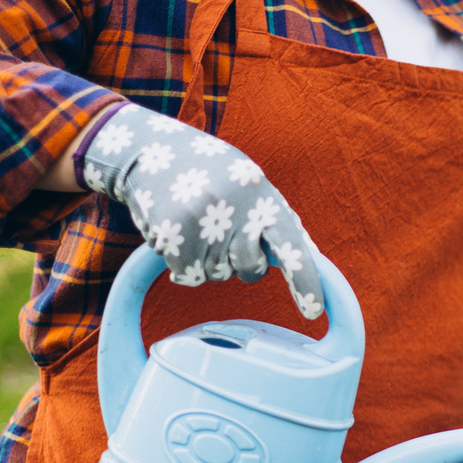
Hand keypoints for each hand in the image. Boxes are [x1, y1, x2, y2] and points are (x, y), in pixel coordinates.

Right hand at [79, 104, 323, 318]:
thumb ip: (278, 221)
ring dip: (208, 260)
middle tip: (225, 233)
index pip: (291, 245)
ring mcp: (199, 222)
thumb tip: (312, 260)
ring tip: (197, 224)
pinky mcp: (170, 236)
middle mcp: (233, 209)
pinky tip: (178, 233)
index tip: (314, 311)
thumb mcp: (251, 185)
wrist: (149, 151)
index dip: (305, 281)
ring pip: (216, 276)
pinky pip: (188, 277)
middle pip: (250, 270)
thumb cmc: (211, 174)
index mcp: (262, 195)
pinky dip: (183, 264)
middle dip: (242, 264)